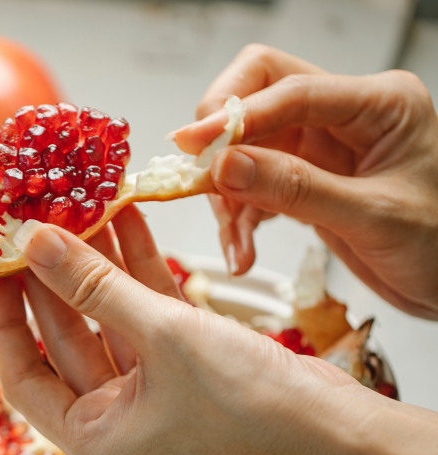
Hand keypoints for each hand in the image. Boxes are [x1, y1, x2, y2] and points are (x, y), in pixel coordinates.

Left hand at [0, 207, 357, 454]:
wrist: (339, 428)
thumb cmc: (252, 407)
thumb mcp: (163, 338)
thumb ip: (95, 288)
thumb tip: (36, 242)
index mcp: (94, 440)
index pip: (23, 373)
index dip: (3, 316)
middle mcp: (115, 420)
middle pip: (64, 338)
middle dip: (50, 277)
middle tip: (31, 224)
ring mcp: (150, 391)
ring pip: (106, 317)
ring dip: (95, 263)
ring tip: (74, 207)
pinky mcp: (184, 364)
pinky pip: (145, 311)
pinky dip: (137, 269)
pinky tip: (124, 220)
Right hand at [172, 44, 437, 319]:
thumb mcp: (372, 218)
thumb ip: (296, 189)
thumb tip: (225, 166)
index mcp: (379, 104)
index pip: (290, 88)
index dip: (235, 116)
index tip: (193, 145)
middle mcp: (344, 115)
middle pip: (257, 94)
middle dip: (221, 137)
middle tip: (199, 177)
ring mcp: (321, 146)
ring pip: (245, 146)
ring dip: (227, 194)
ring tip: (236, 242)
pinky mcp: (304, 178)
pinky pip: (251, 185)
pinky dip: (238, 218)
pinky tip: (244, 250)